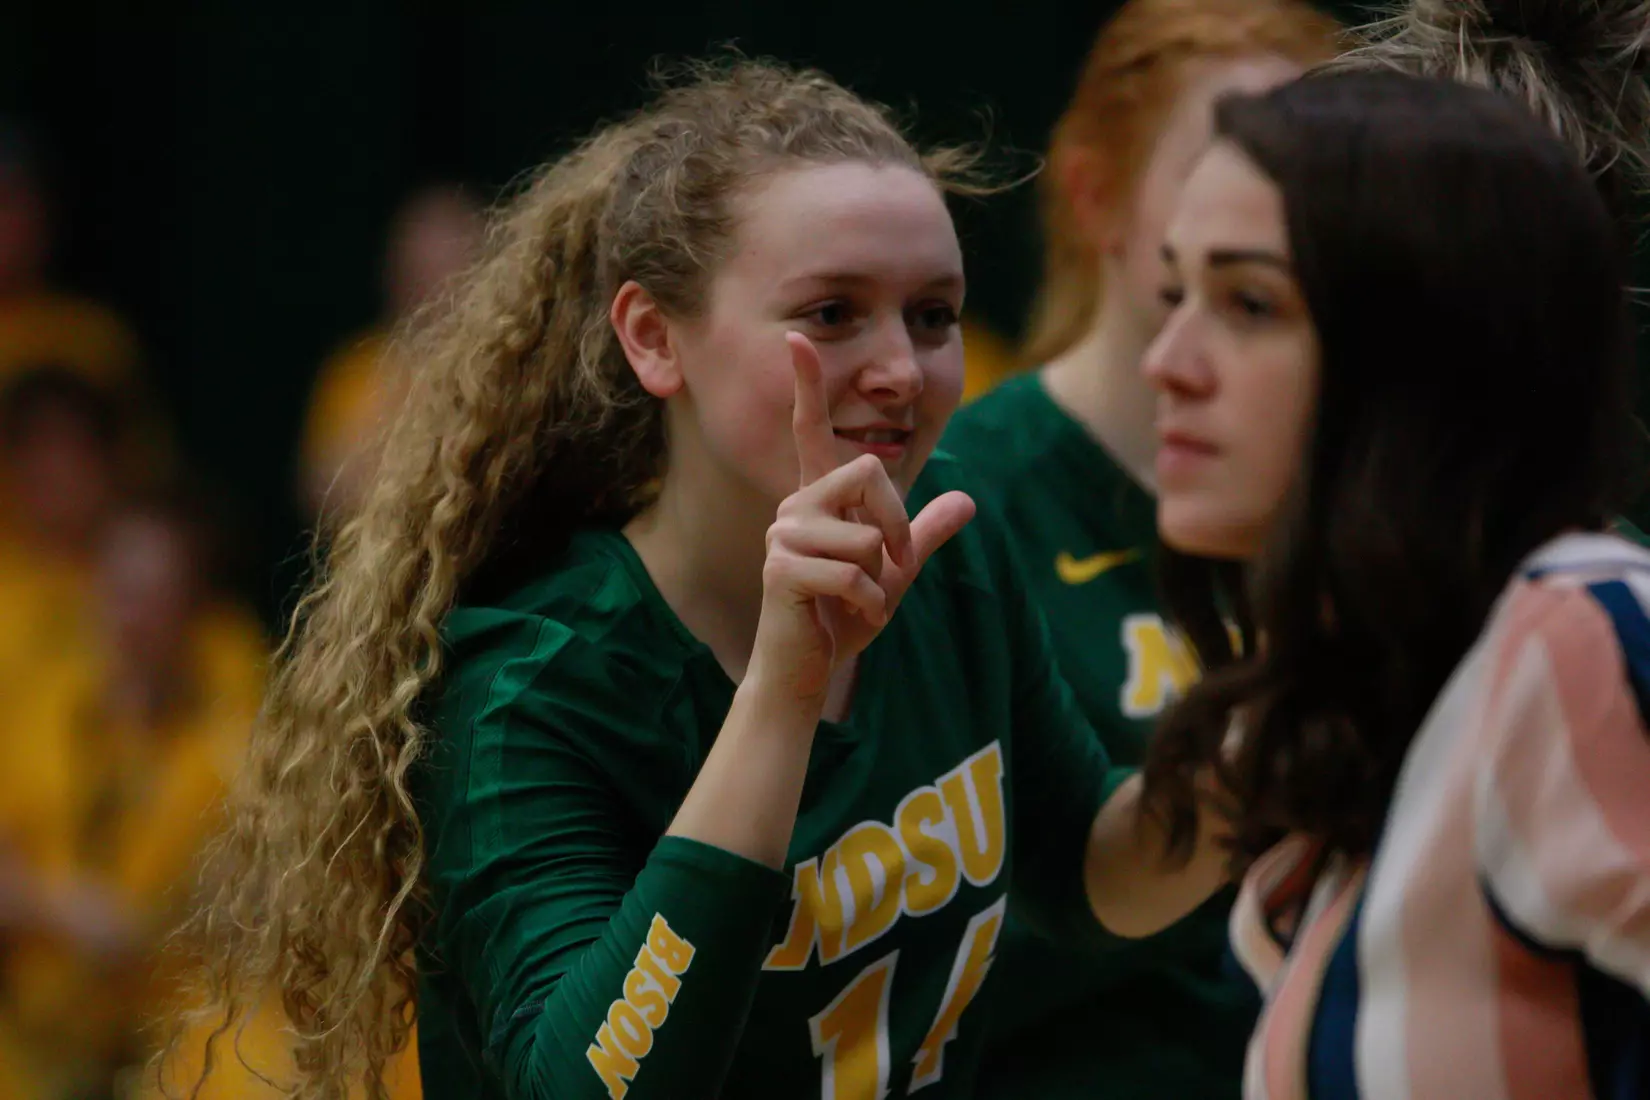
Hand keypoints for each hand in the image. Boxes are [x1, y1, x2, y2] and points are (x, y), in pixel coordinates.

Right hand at [750, 333, 974, 701]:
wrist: (807, 669)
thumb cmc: (842, 617)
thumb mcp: (895, 572)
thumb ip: (926, 534)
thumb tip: (966, 500)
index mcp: (818, 498)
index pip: (811, 430)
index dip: (805, 384)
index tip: (797, 337)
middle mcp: (796, 506)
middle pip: (869, 470)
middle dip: (897, 525)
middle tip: (891, 567)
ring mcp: (785, 536)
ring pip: (867, 535)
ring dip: (879, 580)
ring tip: (856, 601)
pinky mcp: (782, 569)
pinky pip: (853, 573)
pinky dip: (867, 604)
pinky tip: (846, 617)